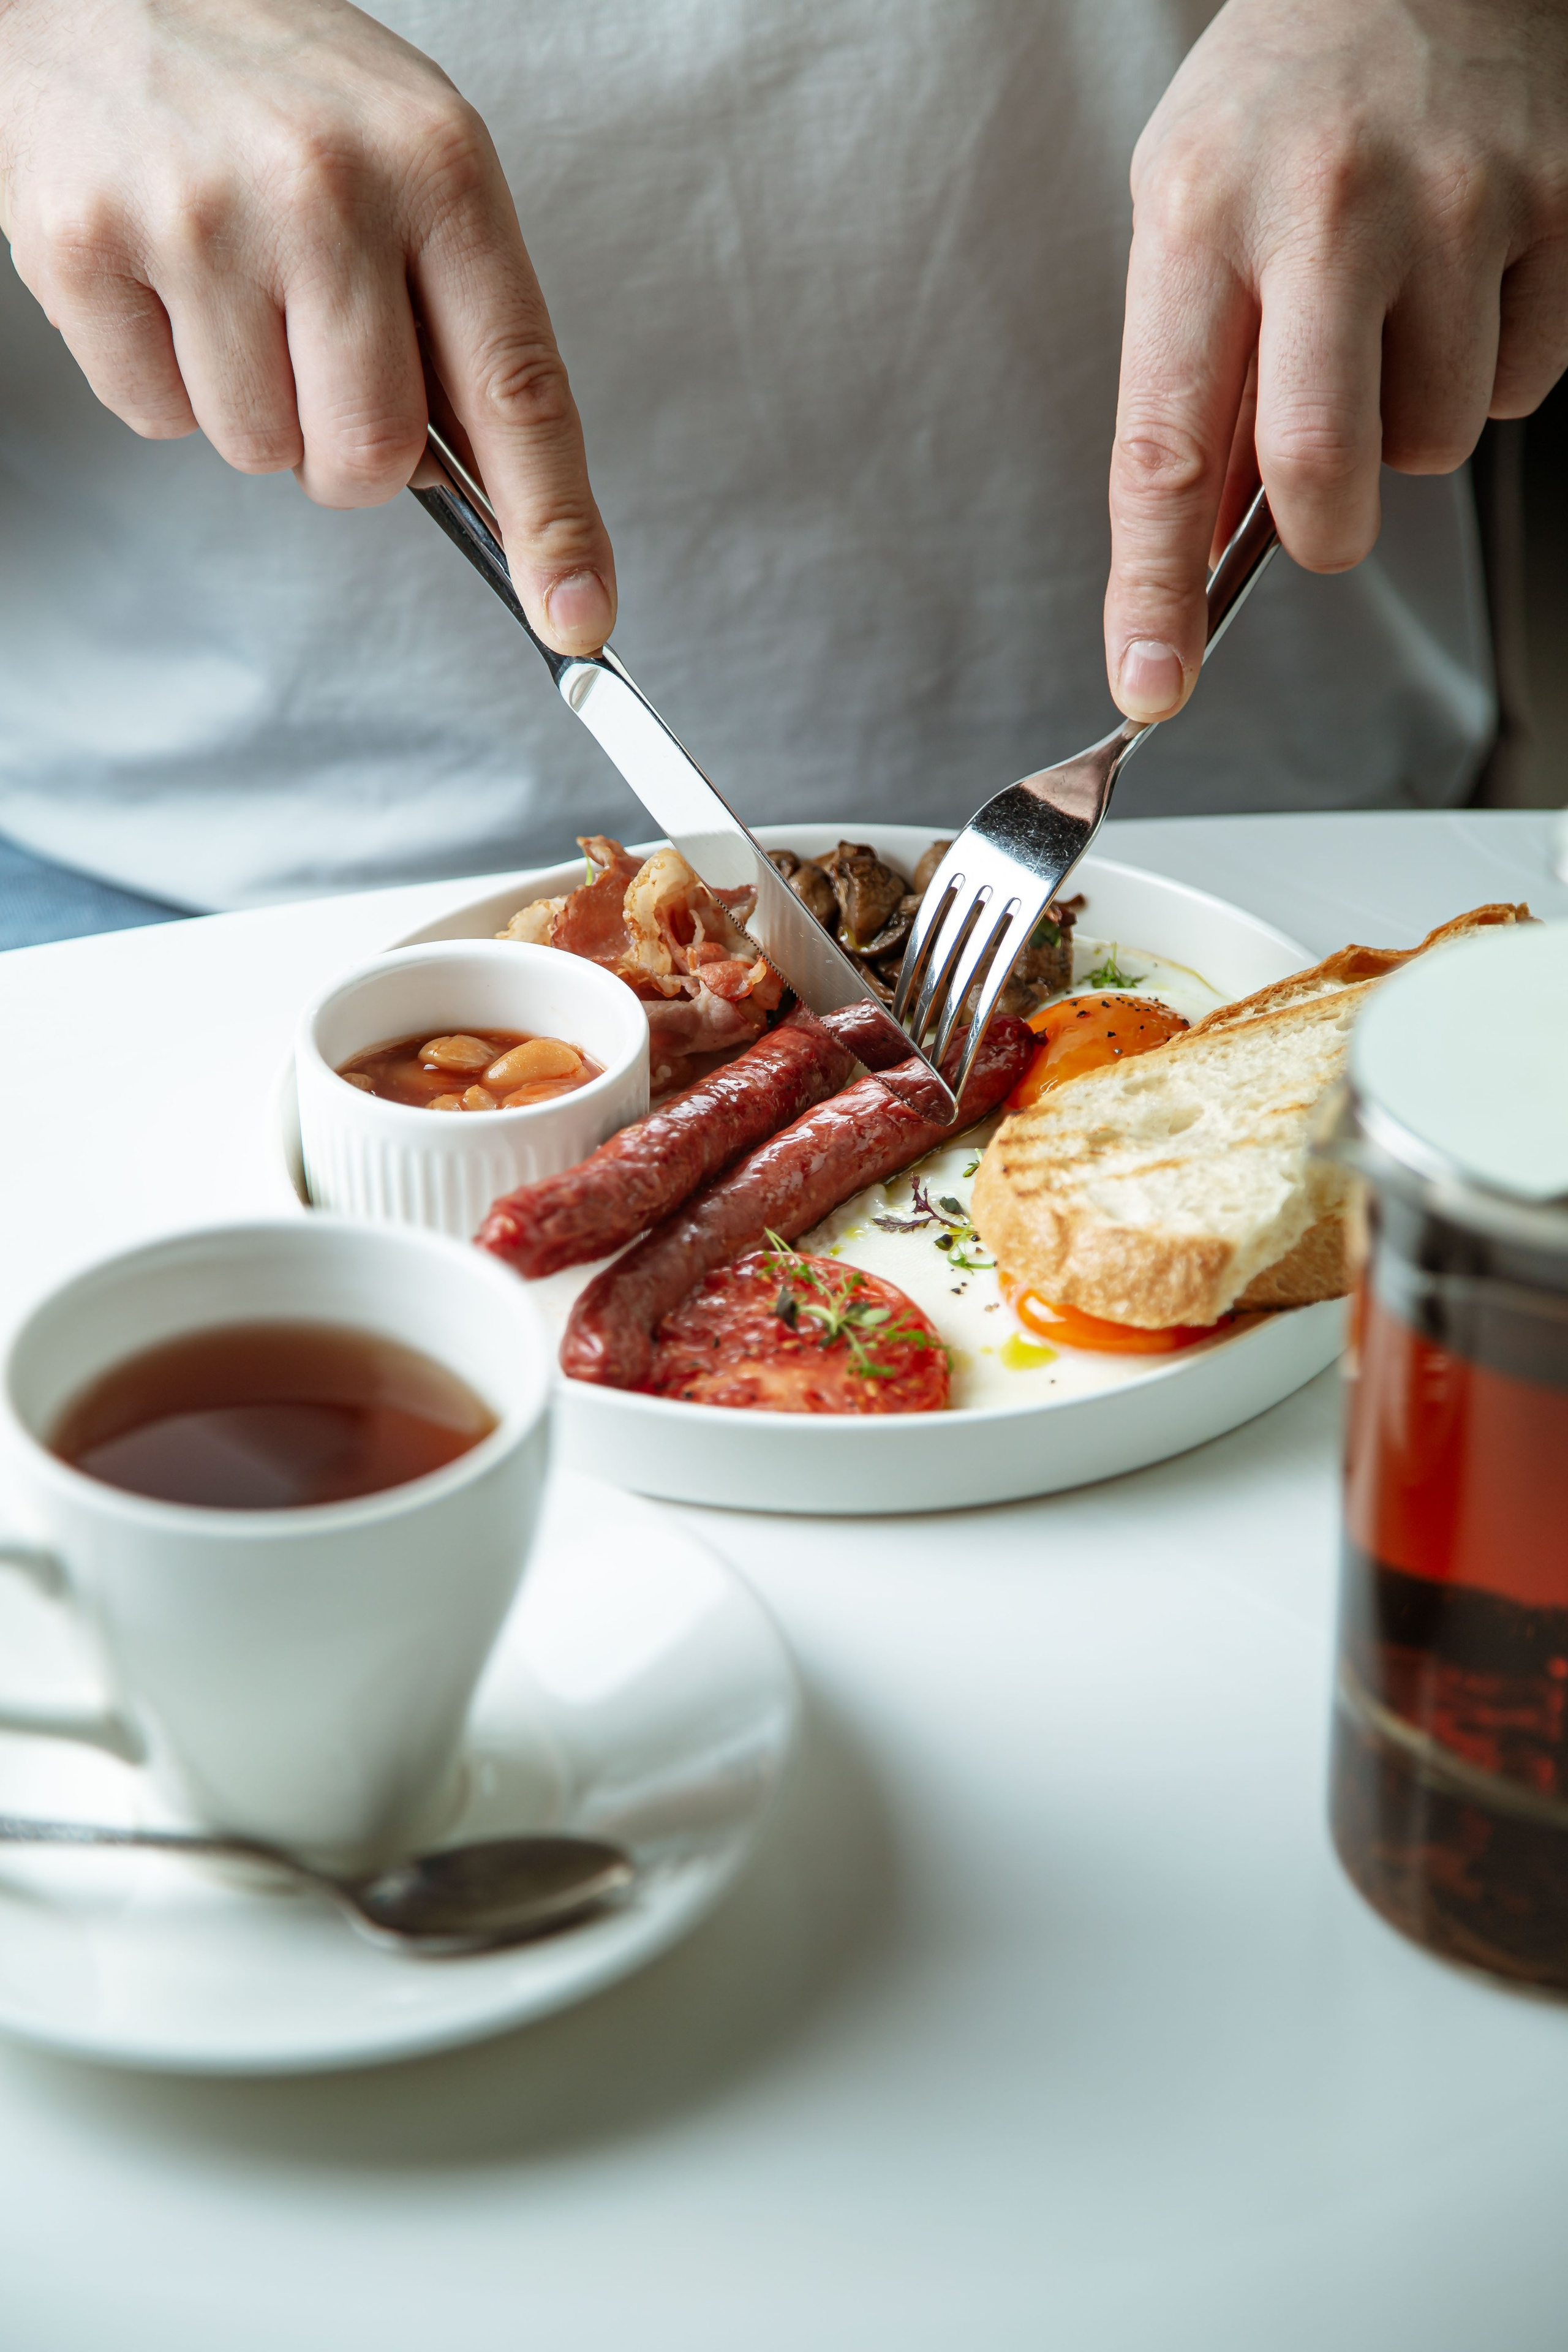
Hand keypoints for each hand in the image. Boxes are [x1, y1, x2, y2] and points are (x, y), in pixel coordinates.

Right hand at [0, 0, 614, 652]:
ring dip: (253, 406)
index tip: (578, 615)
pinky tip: (162, 277)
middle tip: (315, 355)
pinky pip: (156, 418)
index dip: (553, 522)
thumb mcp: (410, 156)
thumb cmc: (273, 84)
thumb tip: (475, 485)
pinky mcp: (83, 246)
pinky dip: (163, 376)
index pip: (518, 389)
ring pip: (260, 452)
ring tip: (228, 282)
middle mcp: (325, 190)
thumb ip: (456, 314)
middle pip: (372, 457)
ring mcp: (199, 220)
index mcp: (437, 168)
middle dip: (350, 452)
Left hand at [1106, 0, 1567, 721]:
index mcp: (1197, 219)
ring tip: (1394, 316)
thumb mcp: (1186, 215)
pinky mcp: (1558, 205)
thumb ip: (1195, 379)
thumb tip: (1209, 540)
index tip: (1147, 684)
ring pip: (1437, 439)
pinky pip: (1526, 385)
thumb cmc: (1281, 101)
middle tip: (1322, 496)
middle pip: (1324, 470)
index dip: (1153, 590)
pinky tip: (1463, 282)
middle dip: (1323, 527)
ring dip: (1410, 427)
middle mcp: (1324, 210)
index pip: (1163, 452)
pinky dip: (1490, 369)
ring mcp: (1455, 204)